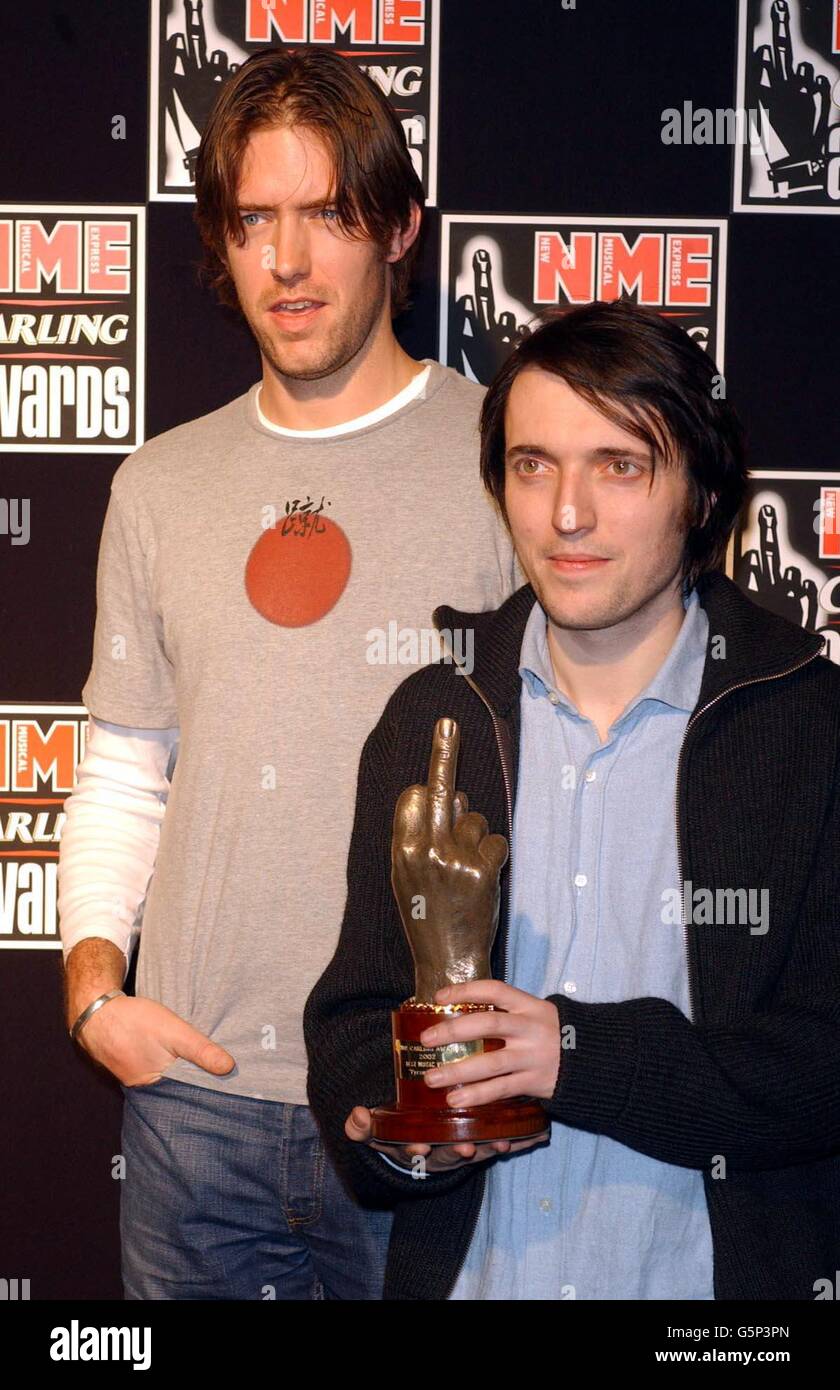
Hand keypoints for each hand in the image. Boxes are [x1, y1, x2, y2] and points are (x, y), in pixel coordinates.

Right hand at [73, 994, 235, 1086]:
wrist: (96, 1012)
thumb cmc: (134, 1021)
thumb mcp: (173, 1032)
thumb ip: (200, 1050)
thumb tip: (229, 1068)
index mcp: (155, 1086)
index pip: (190, 1093)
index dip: (208, 1085)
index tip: (228, 1081)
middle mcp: (144, 1088)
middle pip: (178, 1087)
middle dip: (195, 1079)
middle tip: (218, 1070)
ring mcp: (135, 1078)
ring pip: (166, 1077)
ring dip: (180, 1069)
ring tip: (199, 1061)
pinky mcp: (130, 1066)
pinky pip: (153, 1069)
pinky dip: (165, 1063)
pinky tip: (172, 1054)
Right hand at [345, 1106, 545, 1172]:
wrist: (419, 1137)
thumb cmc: (398, 1132)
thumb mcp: (376, 1131)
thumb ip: (363, 1126)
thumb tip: (355, 1116)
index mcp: (417, 1150)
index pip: (414, 1152)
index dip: (415, 1150)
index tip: (417, 1146)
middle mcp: (443, 1152)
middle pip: (450, 1154)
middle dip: (457, 1151)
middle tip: (464, 1146)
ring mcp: (465, 1147)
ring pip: (478, 1149)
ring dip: (490, 1147)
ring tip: (502, 1144)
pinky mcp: (484, 1138)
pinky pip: (500, 1141)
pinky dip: (516, 1140)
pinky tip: (532, 1135)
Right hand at [392, 716, 508, 998]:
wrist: (447, 961)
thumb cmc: (427, 915)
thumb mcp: (409, 876)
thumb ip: (423, 835)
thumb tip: (454, 795)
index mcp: (401, 850)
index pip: (415, 797)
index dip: (427, 793)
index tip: (433, 762)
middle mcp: (425, 850)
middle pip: (438, 789)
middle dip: (443, 752)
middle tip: (448, 722)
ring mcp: (455, 859)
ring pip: (475, 819)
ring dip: (476, 837)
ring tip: (467, 871)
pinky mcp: (482, 871)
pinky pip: (496, 842)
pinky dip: (494, 857)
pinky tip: (485, 879)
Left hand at [419, 980, 561, 1103]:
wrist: (595, 1059)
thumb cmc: (555, 1034)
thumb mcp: (536, 1014)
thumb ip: (507, 1014)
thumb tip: (462, 1014)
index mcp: (529, 1006)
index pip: (494, 990)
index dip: (465, 990)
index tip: (439, 997)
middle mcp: (530, 1028)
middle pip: (488, 1024)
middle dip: (453, 1031)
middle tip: (426, 1039)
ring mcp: (532, 1056)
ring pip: (490, 1062)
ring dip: (458, 1071)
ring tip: (432, 1078)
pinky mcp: (534, 1081)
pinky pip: (501, 1089)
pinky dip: (477, 1095)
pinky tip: (455, 1100)